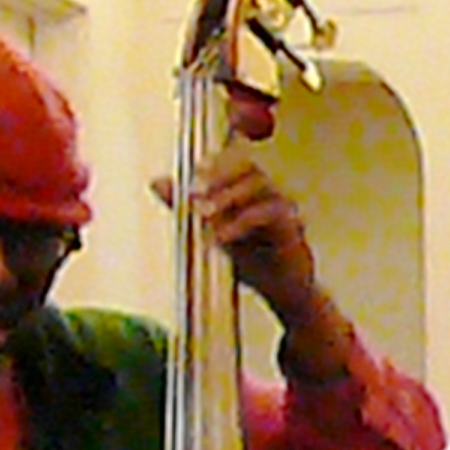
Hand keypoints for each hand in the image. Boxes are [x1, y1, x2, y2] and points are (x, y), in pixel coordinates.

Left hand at [156, 155, 345, 373]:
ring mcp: (284, 207)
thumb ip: (185, 206)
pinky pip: (269, 214)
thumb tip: (157, 183)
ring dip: (227, 197)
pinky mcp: (292, 227)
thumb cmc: (254, 258)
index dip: (213, 163)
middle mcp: (270, 191)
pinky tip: (222, 235)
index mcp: (251, 187)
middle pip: (248, 166)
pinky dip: (241, 223)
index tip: (192, 174)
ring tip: (203, 213)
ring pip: (259, 185)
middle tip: (194, 193)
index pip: (233, 159)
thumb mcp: (211, 229)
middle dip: (218, 176)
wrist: (281, 289)